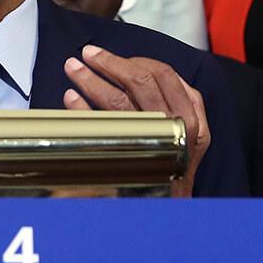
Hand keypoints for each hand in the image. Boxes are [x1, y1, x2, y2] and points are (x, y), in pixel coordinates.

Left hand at [63, 45, 209, 196]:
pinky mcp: (131, 159)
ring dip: (91, 80)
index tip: (109, 56)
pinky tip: (70, 99)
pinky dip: (83, 110)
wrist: (169, 207)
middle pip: (139, 82)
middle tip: (88, 55)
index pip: (162, 74)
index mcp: (191, 116)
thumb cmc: (172, 168)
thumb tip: (138, 69)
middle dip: (109, 63)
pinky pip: (102, 127)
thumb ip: (174, 100)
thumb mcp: (187, 131)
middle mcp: (177, 127)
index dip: (132, 60)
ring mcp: (154, 143)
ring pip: (118, 100)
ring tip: (73, 70)